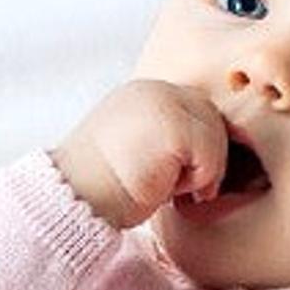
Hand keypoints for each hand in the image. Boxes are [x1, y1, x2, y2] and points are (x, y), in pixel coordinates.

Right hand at [51, 80, 229, 229]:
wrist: (74, 200)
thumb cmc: (99, 189)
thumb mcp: (131, 149)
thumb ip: (160, 136)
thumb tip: (199, 149)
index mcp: (142, 93)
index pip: (194, 107)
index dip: (198, 145)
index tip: (181, 179)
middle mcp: (153, 89)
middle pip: (210, 115)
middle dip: (206, 155)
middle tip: (186, 190)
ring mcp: (163, 103)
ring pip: (215, 132)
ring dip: (203, 168)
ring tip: (172, 191)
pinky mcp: (174, 126)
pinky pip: (211, 153)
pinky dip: (199, 180)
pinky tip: (170, 193)